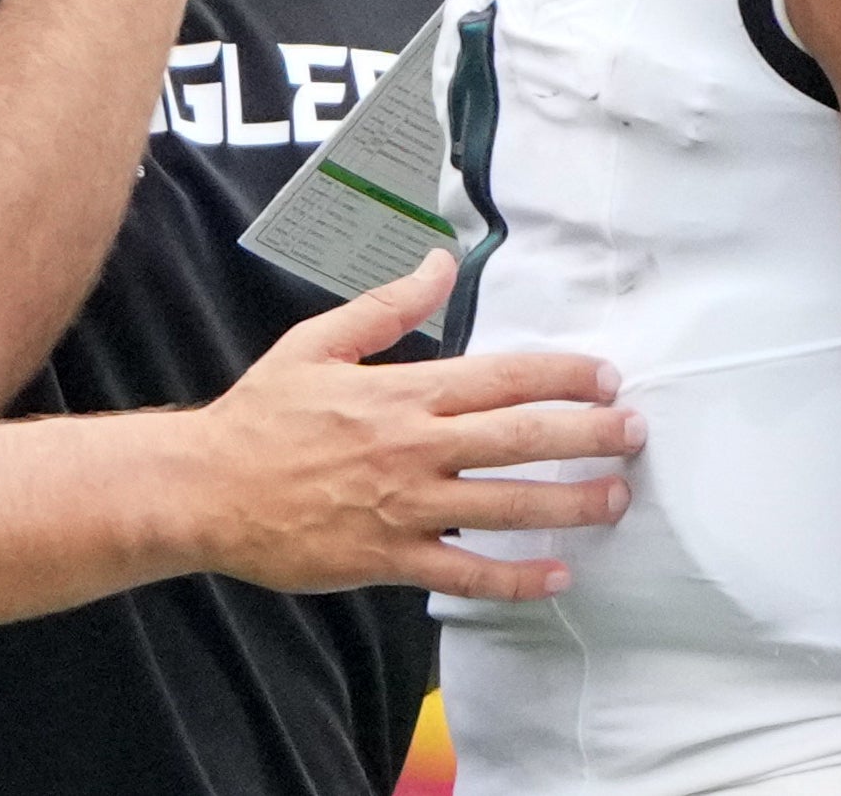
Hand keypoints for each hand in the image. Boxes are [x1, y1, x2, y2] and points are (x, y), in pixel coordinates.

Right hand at [181, 251, 640, 600]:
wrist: (204, 487)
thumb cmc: (261, 414)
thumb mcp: (318, 343)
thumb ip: (386, 306)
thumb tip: (438, 263)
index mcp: (401, 391)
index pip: (503, 377)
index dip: (563, 376)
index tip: (606, 377)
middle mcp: (413, 447)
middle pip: (521, 438)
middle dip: (589, 434)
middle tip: (636, 433)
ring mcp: (404, 507)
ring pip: (506, 505)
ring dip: (570, 503)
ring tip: (617, 499)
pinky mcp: (389, 559)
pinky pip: (465, 572)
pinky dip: (515, 577)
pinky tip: (556, 576)